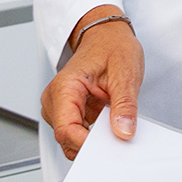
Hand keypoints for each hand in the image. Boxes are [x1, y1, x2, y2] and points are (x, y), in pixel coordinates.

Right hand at [40, 7, 141, 160]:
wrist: (106, 36)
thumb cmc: (112, 46)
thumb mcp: (126, 73)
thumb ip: (125, 105)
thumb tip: (123, 131)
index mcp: (64, 87)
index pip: (66, 130)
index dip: (86, 144)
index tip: (109, 145)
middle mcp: (55, 98)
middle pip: (66, 138)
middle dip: (91, 145)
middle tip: (117, 135)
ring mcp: (60, 107)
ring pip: (70, 140)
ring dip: (93, 141)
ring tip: (113, 124)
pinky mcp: (69, 112)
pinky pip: (77, 133)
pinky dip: (93, 136)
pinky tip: (108, 125)